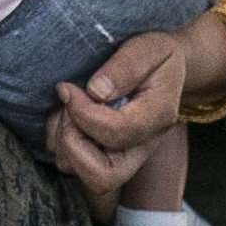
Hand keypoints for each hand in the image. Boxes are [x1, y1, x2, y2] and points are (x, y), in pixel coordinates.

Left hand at [42, 25, 205, 221]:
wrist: (166, 71)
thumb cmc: (157, 57)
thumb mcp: (149, 48)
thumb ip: (126, 66)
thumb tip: (95, 91)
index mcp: (158, 117)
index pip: (118, 133)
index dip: (84, 113)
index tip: (68, 88)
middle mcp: (142, 146)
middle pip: (103, 177)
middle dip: (72, 143)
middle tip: (67, 109)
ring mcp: (123, 157)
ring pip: (82, 173)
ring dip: (63, 140)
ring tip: (67, 108)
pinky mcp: (104, 157)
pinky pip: (71, 164)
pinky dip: (59, 141)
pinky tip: (67, 115)